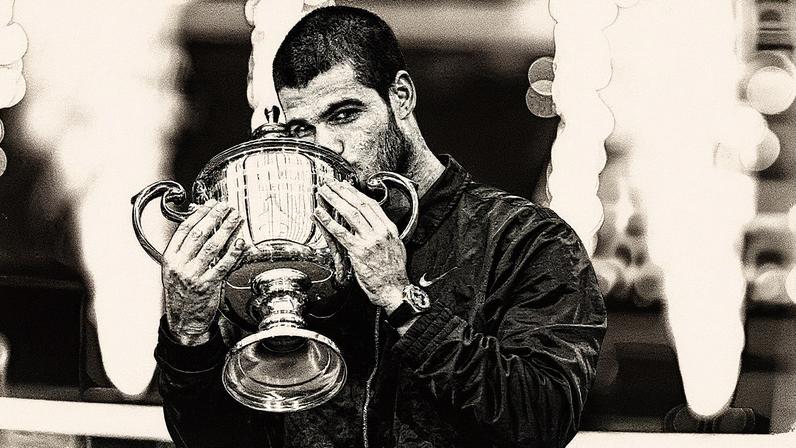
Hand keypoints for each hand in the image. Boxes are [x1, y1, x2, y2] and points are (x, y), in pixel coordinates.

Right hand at [162, 199, 247, 344]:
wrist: (183, 321)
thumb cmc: (182, 293)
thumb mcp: (176, 270)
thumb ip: (185, 250)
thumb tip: (201, 227)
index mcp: (170, 258)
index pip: (185, 230)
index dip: (199, 214)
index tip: (210, 204)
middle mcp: (180, 265)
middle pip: (199, 234)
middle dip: (215, 217)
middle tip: (227, 207)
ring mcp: (193, 276)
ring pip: (212, 247)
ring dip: (227, 230)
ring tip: (236, 219)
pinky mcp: (208, 286)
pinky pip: (223, 265)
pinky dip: (233, 252)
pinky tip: (240, 242)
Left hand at [313, 180, 408, 312]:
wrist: (394, 289)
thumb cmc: (393, 272)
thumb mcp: (395, 247)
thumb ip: (384, 234)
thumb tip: (375, 224)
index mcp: (389, 229)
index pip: (371, 204)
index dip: (356, 193)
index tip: (345, 186)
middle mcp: (381, 231)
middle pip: (359, 204)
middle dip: (342, 191)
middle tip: (330, 183)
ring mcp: (370, 240)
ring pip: (350, 213)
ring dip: (334, 200)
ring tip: (323, 192)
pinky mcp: (359, 251)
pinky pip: (340, 232)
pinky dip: (328, 221)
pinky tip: (320, 213)